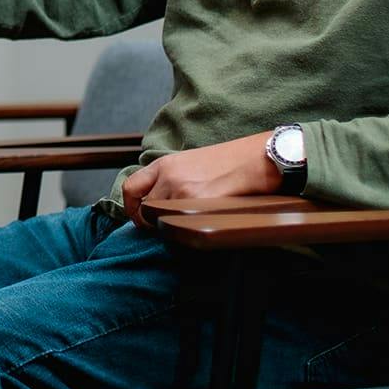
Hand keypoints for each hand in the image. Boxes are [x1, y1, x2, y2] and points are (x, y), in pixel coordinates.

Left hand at [122, 133, 277, 229]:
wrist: (259, 157)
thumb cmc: (230, 160)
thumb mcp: (191, 162)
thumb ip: (171, 179)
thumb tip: (158, 203)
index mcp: (164, 164)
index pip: (130, 188)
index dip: (131, 208)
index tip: (140, 218)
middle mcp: (168, 176)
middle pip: (145, 209)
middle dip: (153, 222)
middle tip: (169, 227)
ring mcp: (182, 191)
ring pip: (162, 221)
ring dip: (173, 227)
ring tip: (190, 223)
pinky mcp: (198, 204)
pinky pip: (182, 226)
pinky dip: (188, 231)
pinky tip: (201, 225)